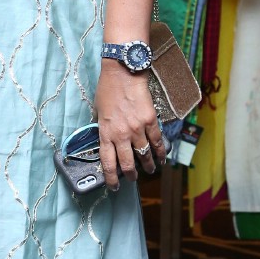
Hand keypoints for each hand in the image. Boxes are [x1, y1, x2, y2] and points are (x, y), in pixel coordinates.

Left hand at [94, 62, 167, 189]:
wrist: (123, 72)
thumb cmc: (107, 89)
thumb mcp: (98, 111)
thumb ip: (102, 127)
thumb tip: (106, 139)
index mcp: (106, 133)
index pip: (108, 162)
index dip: (112, 178)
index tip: (114, 186)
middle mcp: (121, 134)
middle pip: (128, 163)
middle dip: (131, 175)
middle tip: (134, 179)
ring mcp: (137, 128)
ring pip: (144, 154)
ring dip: (148, 165)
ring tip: (150, 170)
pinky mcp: (150, 121)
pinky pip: (157, 141)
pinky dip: (160, 152)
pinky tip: (161, 158)